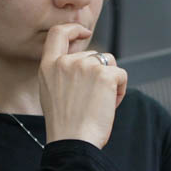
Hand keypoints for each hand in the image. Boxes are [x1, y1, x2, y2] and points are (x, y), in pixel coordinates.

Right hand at [38, 24, 126, 147]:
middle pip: (93, 55)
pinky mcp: (104, 75)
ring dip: (110, 82)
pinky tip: (110, 106)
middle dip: (99, 74)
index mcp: (48, 67)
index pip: (58, 33)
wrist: (73, 142)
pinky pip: (121, 75)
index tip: (84, 33)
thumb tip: (84, 61)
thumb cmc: (65, 125)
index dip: (74, 29)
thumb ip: (62, 73)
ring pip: (109, 63)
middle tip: (93, 101)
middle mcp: (65, 62)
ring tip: (100, 105)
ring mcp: (85, 66)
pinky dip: (121, 90)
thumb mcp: (51, 93)